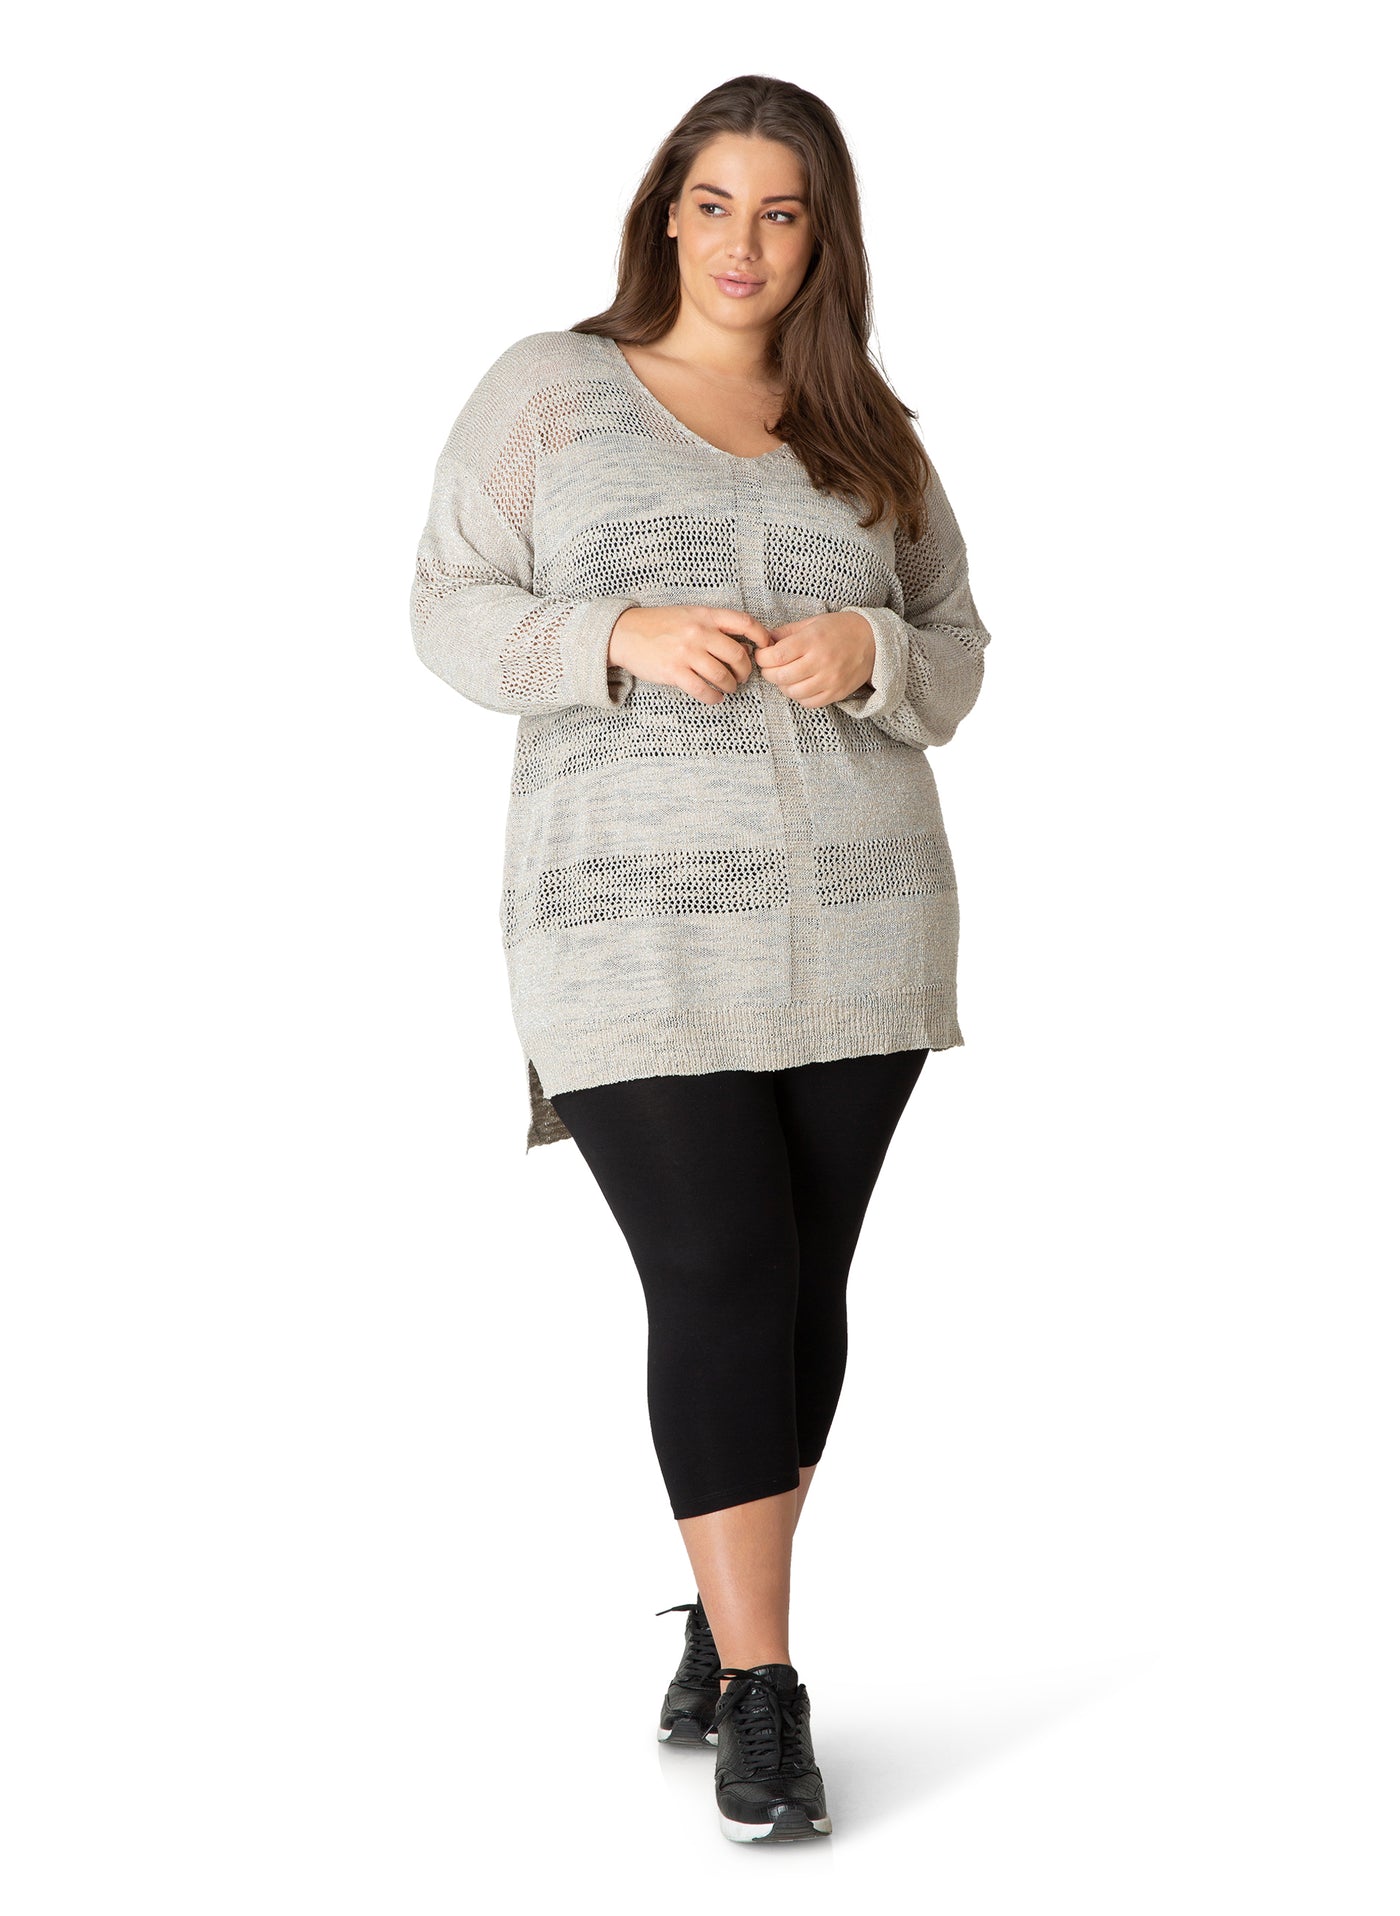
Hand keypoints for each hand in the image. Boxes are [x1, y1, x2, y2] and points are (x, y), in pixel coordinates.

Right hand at [607, 605, 774, 704]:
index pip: (745, 622)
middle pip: (737, 654)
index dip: (762, 636)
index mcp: (705, 615)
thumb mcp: (689, 615)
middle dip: (745, 670)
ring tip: (728, 687)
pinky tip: (715, 697)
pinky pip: (703, 690)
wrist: (625, 633)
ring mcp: (686, 653)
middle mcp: (698, 632)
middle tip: (742, 676)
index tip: (765, 648)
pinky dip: (714, 698)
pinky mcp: (674, 672)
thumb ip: (715, 626)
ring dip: (730, 686)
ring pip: (722, 675)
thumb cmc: (660, 625)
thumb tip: (744, 645)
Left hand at [752, 612, 876, 707]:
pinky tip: (800, 685)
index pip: (777, 656)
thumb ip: (787, 632)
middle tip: (771, 666)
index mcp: (813, 640)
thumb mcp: (813, 622)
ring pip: (792, 692)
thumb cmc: (840, 629)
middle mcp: (821, 661)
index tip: (763, 655)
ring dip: (783, 685)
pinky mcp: (836, 693)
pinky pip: (808, 702)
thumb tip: (764, 639)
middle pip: (781, 676)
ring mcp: (829, 680)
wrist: (873, 641)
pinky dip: (799, 696)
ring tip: (786, 675)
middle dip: (769, 672)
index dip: (763, 658)